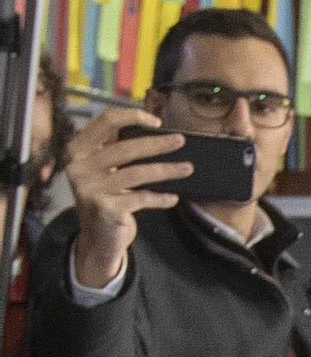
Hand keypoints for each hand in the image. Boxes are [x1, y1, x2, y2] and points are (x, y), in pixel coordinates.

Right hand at [65, 106, 189, 287]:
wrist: (97, 240)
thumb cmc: (106, 200)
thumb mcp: (102, 171)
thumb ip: (115, 150)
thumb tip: (153, 131)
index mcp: (78, 149)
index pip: (106, 120)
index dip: (132, 116)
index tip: (157, 122)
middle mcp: (79, 166)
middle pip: (125, 147)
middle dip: (157, 143)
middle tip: (181, 141)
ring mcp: (91, 188)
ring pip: (137, 173)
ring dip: (166, 170)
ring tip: (187, 168)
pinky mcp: (105, 208)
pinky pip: (141, 198)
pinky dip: (160, 198)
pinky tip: (173, 198)